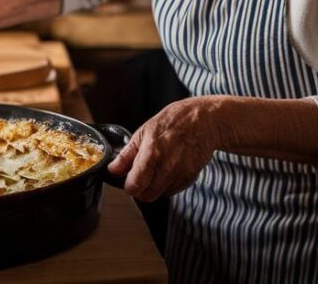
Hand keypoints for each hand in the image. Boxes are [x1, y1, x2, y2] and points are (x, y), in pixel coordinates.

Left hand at [107, 97, 223, 201]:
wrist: (205, 121)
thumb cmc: (174, 121)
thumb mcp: (144, 132)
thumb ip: (127, 155)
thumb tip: (112, 170)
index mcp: (152, 154)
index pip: (134, 187)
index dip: (128, 186)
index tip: (127, 179)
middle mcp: (167, 168)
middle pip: (146, 196)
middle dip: (140, 189)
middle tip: (140, 175)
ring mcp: (180, 175)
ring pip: (160, 195)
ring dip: (154, 187)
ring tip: (156, 168)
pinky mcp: (190, 178)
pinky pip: (173, 190)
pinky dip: (167, 184)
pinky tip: (168, 168)